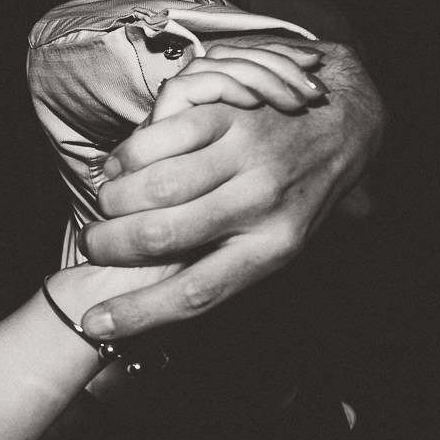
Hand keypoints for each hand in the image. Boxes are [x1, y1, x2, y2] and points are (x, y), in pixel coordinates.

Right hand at [74, 38, 383, 339]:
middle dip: (109, 246)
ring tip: (107, 205)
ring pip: (156, 185)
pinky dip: (128, 156)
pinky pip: (160, 138)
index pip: (198, 292)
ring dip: (114, 200)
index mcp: (273, 249)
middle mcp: (261, 204)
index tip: (96, 324)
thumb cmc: (297, 192)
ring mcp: (245, 155)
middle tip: (95, 245)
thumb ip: (229, 266)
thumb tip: (164, 308)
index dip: (139, 312)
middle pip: (163, 235)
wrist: (344, 121)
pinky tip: (122, 166)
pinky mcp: (229, 114)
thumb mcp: (280, 240)